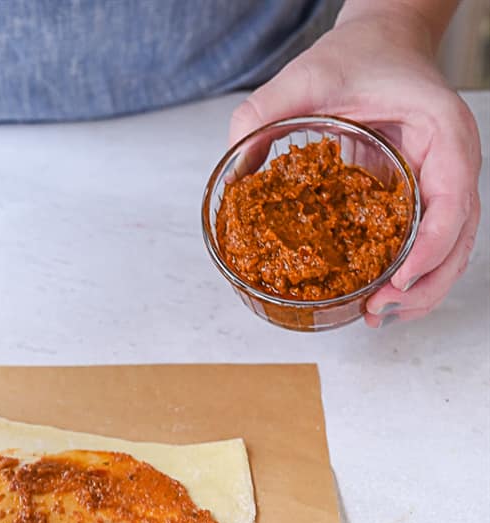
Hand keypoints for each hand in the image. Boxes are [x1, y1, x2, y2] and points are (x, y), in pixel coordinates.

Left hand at [229, 6, 480, 324]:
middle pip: (459, 238)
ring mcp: (442, 184)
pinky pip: (430, 246)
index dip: (431, 247)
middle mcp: (453, 162)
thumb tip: (230, 169)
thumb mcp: (306, 75)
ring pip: (451, 251)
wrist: (382, 41)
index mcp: (442, 132)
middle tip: (378, 310)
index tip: (398, 279)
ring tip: (378, 315)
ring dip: (421, 292)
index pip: (454, 199)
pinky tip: (380, 299)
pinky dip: (411, 278)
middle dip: (424, 284)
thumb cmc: (359, 54)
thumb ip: (263, 113)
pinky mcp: (425, 198)